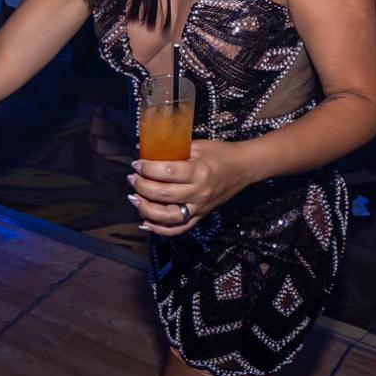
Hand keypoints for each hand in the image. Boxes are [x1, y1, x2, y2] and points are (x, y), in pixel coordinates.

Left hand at [127, 140, 254, 237]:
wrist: (243, 168)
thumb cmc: (219, 153)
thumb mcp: (198, 146)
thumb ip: (175, 150)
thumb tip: (148, 151)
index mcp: (198, 171)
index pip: (167, 173)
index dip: (147, 169)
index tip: (136, 164)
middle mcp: (199, 192)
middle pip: (163, 195)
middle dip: (142, 187)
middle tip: (132, 179)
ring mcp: (199, 207)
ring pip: (168, 216)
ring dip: (146, 209)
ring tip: (134, 199)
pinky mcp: (200, 216)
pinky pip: (179, 228)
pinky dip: (160, 229)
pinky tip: (146, 221)